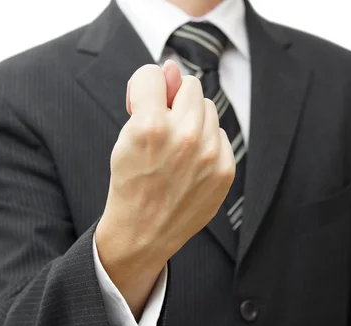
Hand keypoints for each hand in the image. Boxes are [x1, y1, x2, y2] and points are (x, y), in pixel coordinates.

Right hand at [95, 60, 234, 315]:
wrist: (144, 233)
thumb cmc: (130, 182)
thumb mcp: (125, 138)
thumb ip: (150, 98)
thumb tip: (172, 68)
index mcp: (150, 127)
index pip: (154, 74)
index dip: (144, 88)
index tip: (140, 105)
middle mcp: (184, 137)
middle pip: (189, 86)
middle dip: (173, 100)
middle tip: (161, 126)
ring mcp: (209, 155)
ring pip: (208, 108)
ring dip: (192, 119)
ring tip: (176, 148)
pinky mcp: (225, 169)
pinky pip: (221, 134)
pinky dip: (207, 142)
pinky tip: (191, 163)